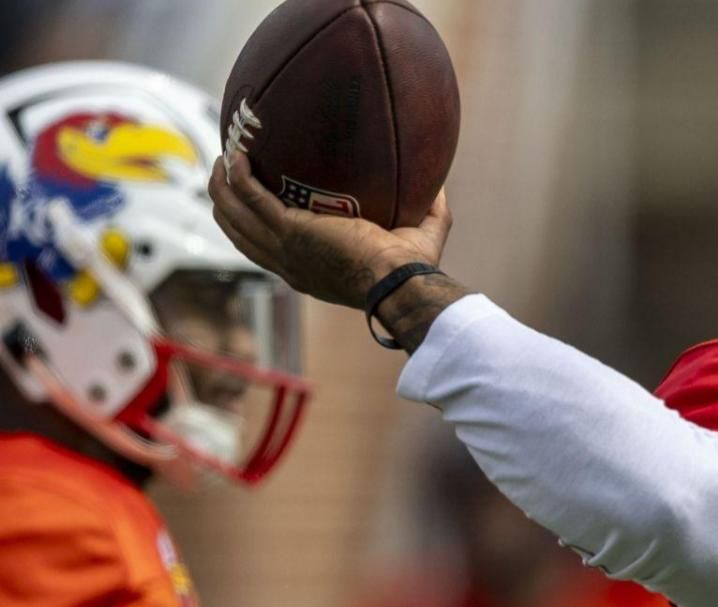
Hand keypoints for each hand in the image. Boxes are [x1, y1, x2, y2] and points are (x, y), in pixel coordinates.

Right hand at [207, 152, 451, 308]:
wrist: (401, 283)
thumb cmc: (413, 271)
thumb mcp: (416, 238)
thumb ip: (427, 210)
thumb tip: (439, 183)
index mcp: (307, 270)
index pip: (268, 250)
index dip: (252, 225)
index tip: (251, 201)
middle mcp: (289, 263)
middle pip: (240, 232)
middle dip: (227, 202)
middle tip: (227, 172)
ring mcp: (285, 247)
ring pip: (234, 214)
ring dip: (223, 186)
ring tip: (224, 159)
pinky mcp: (290, 230)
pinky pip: (251, 197)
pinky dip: (239, 177)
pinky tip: (237, 156)